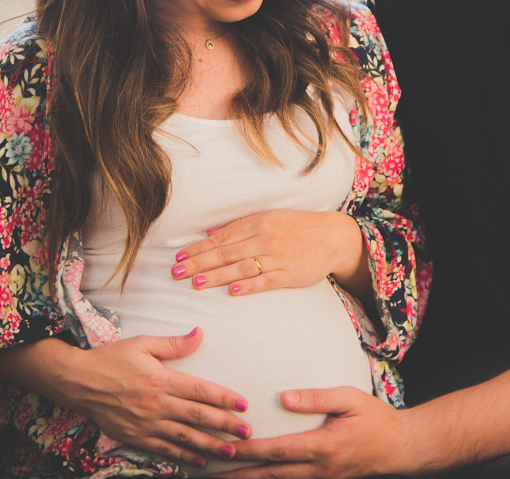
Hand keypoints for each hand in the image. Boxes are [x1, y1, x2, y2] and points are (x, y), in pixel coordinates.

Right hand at [53, 328, 252, 466]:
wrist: (77, 381)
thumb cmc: (112, 359)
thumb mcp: (142, 344)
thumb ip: (173, 343)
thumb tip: (200, 334)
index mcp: (161, 379)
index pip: (200, 390)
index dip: (224, 399)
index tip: (243, 405)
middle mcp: (156, 404)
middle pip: (198, 416)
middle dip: (225, 426)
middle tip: (247, 433)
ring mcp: (146, 423)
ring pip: (184, 437)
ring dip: (210, 445)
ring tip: (230, 451)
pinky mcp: (135, 437)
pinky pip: (164, 449)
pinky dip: (184, 457)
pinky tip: (200, 461)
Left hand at [171, 209, 368, 297]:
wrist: (332, 236)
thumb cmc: (297, 227)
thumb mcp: (269, 219)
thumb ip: (241, 228)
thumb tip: (211, 234)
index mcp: (257, 223)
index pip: (221, 238)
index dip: (199, 249)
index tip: (179, 258)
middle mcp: (265, 238)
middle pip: (226, 253)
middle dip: (200, 263)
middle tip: (177, 273)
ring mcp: (277, 256)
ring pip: (241, 267)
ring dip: (218, 276)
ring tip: (197, 283)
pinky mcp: (290, 274)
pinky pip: (265, 281)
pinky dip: (248, 286)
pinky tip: (232, 292)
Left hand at [212, 387, 409, 478]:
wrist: (399, 447)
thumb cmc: (375, 418)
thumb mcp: (350, 398)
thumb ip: (317, 398)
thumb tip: (284, 397)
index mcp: (323, 446)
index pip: (277, 450)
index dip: (248, 451)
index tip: (224, 448)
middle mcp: (319, 469)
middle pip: (270, 474)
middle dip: (238, 474)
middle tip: (209, 473)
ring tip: (221, 478)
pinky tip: (252, 478)